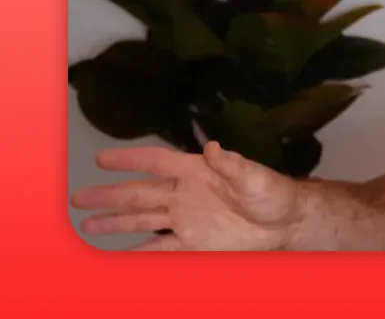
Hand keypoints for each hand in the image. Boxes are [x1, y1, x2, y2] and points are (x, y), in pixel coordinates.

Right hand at [71, 141, 304, 250]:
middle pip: (140, 193)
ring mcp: (187, 219)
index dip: (130, 160)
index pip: (157, 162)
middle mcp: (186, 194)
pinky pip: (159, 249)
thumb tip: (214, 148)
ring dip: (115, 222)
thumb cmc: (274, 193)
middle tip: (78, 197)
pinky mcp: (194, 244)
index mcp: (198, 172)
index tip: (102, 159)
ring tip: (88, 225)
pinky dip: (138, 253)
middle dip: (109, 195)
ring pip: (142, 220)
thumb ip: (233, 165)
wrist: (286, 223)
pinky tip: (117, 257)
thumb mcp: (256, 177)